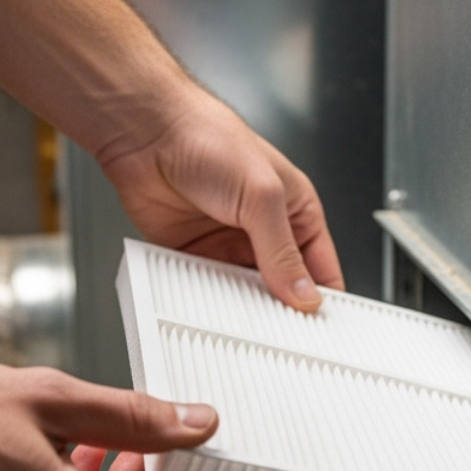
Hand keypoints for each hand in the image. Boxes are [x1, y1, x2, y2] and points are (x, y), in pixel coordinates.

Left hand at [98, 89, 344, 311]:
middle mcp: (264, 230)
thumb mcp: (261, 195)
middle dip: (282, 310)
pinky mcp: (193, 255)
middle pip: (283, 287)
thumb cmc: (209, 138)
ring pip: (245, 294)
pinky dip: (209, 302)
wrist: (147, 134)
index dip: (323, 297)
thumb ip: (282, 250)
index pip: (321, 267)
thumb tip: (303, 292)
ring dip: (244, 309)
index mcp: (294, 210)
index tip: (319, 328)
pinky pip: (207, 290)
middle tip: (282, 336)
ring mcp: (227, 244)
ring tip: (247, 325)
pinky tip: (211, 308)